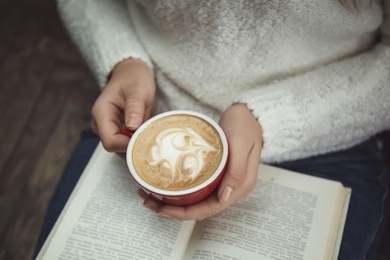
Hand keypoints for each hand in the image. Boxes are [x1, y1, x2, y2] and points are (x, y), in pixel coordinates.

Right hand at [91, 58, 154, 152]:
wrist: (132, 73)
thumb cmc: (133, 78)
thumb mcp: (138, 90)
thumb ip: (134, 107)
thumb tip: (131, 127)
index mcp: (101, 113)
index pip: (110, 141)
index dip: (127, 145)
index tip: (144, 140)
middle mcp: (101, 123)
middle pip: (114, 147)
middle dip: (132, 147)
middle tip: (150, 139)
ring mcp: (109, 128)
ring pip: (120, 148)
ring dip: (135, 146)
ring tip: (150, 135)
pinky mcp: (118, 131)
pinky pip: (126, 144)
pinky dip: (136, 143)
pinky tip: (146, 136)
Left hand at [140, 103, 262, 219]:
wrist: (249, 113)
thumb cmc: (246, 125)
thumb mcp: (242, 144)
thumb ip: (236, 170)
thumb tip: (224, 198)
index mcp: (239, 187)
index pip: (209, 209)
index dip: (184, 213)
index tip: (162, 209)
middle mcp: (230, 188)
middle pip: (199, 207)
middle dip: (172, 209)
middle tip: (148, 200)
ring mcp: (222, 181)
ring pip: (195, 199)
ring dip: (172, 201)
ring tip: (149, 194)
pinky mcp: (214, 173)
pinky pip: (195, 186)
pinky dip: (178, 188)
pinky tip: (163, 183)